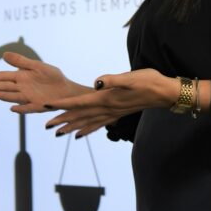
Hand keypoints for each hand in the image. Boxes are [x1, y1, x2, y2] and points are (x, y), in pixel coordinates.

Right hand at [0, 52, 89, 113]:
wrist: (67, 89)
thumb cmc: (53, 77)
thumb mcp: (37, 66)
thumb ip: (21, 62)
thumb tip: (3, 54)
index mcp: (21, 77)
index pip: (2, 77)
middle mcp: (22, 88)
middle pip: (4, 87)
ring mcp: (29, 98)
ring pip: (13, 97)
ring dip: (5, 96)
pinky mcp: (38, 105)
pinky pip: (28, 108)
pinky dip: (20, 109)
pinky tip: (13, 109)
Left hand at [43, 69, 178, 137]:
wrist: (164, 92)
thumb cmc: (149, 81)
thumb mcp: (131, 77)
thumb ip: (113, 80)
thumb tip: (97, 82)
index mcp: (107, 99)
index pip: (79, 103)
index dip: (61, 104)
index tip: (46, 106)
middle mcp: (107, 109)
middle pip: (79, 116)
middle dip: (61, 120)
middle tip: (45, 125)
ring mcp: (112, 114)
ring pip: (87, 123)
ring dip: (71, 127)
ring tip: (57, 132)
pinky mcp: (117, 114)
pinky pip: (98, 125)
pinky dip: (86, 130)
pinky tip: (79, 134)